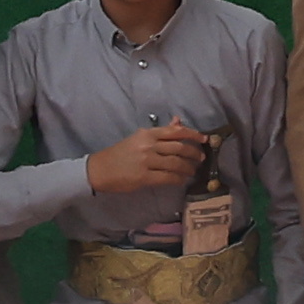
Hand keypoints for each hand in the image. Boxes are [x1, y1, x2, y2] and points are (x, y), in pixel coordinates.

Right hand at [84, 121, 210, 196]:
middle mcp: (148, 145)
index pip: (175, 131)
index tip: (204, 139)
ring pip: (175, 163)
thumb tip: (178, 122)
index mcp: (147, 134)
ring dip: (188, 168)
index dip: (192, 135)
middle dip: (193, 153)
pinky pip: (167, 177)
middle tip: (201, 159)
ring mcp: (146, 161)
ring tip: (192, 171)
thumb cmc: (119, 154)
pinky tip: (181, 180)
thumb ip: (160, 132)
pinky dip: (178, 179)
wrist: (100, 169)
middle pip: (179, 148)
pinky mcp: (144, 177)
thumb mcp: (139, 138)